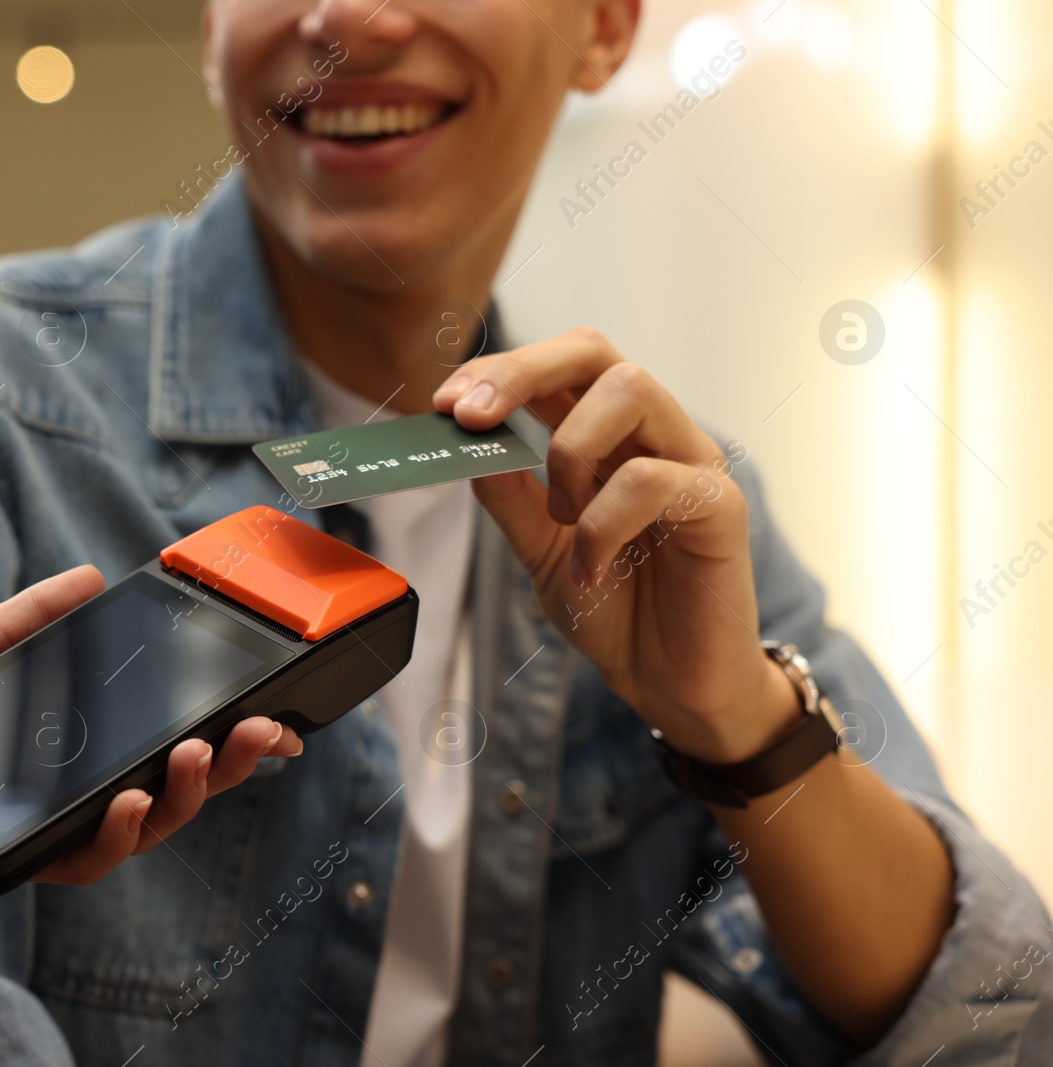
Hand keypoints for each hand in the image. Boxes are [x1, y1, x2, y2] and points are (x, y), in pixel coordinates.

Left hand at [0, 566, 304, 883]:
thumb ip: (36, 615)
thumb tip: (92, 577)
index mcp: (83, 733)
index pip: (172, 732)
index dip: (230, 729)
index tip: (274, 709)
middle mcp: (83, 782)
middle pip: (183, 783)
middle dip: (235, 762)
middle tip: (262, 733)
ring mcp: (60, 822)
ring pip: (151, 824)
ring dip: (188, 794)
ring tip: (198, 754)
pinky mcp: (29, 856)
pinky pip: (92, 856)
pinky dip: (120, 833)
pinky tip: (131, 803)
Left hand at [432, 328, 798, 763]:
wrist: (671, 684)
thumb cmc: (617, 609)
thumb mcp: (540, 552)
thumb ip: (510, 500)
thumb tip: (469, 448)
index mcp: (609, 436)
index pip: (559, 365)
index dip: (499, 370)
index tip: (445, 404)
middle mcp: (654, 434)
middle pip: (595, 351)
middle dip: (521, 372)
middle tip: (470, 417)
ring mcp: (692, 462)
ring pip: (631, 390)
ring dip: (571, 451)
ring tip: (561, 517)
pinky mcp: (720, 505)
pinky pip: (654, 479)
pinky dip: (601, 523)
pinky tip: (591, 570)